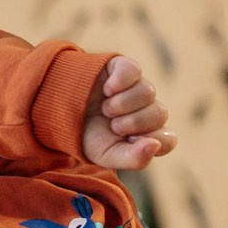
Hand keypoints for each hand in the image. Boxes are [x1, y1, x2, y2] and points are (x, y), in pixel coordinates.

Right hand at [82, 52, 173, 170]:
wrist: (59, 112)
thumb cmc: (87, 137)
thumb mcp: (107, 155)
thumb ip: (134, 159)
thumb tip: (155, 145)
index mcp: (145, 135)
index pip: (168, 139)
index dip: (153, 140)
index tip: (130, 141)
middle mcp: (146, 109)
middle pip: (160, 113)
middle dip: (135, 122)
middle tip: (114, 125)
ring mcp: (136, 87)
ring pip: (148, 92)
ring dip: (124, 103)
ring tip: (106, 109)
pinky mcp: (123, 68)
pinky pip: (134, 70)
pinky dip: (121, 82)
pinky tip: (107, 89)